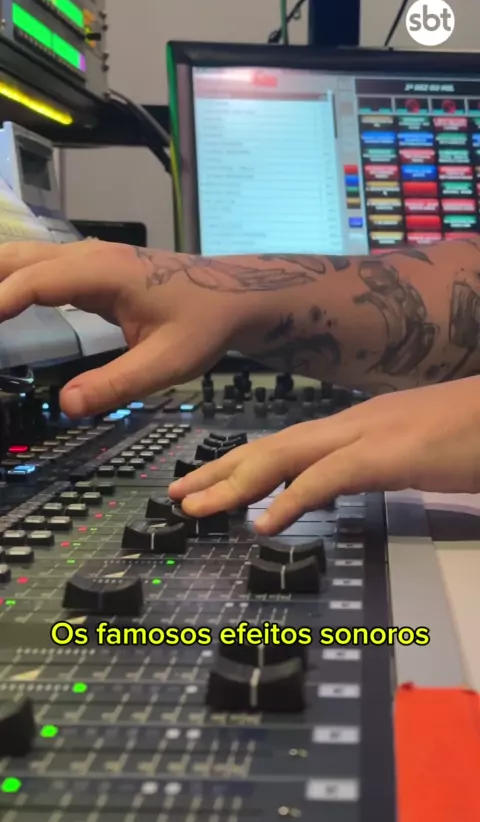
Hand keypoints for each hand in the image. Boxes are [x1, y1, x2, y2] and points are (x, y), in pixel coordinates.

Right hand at [0, 240, 257, 416]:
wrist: (235, 294)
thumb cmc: (205, 324)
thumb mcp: (168, 362)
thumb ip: (118, 384)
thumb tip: (66, 408)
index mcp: (100, 272)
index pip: (29, 281)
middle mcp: (87, 256)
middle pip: (13, 258)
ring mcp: (87, 259)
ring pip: (20, 258)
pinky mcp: (89, 270)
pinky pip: (35, 269)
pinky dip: (7, 283)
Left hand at [169, 377, 479, 534]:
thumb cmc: (470, 434)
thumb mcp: (409, 455)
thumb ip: (368, 467)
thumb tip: (333, 484)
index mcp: (354, 426)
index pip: (284, 444)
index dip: (239, 463)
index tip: (206, 483)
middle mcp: (350, 425)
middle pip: (269, 446)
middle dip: (219, 471)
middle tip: (179, 495)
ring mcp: (368, 435)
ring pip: (284, 456)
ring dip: (235, 482)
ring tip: (197, 506)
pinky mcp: (389, 454)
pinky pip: (328, 477)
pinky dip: (290, 500)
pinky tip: (264, 524)